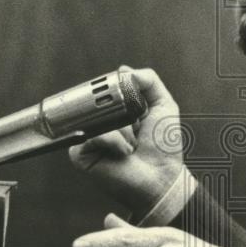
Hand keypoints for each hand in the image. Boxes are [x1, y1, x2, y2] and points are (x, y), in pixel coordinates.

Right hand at [68, 66, 183, 216]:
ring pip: (97, 118)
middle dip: (124, 113)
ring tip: (133, 144)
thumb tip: (124, 69)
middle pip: (99, 101)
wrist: (161, 177)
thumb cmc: (164, 147)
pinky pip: (92, 136)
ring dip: (122, 130)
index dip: (116, 90)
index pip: (107, 90)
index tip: (130, 99)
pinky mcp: (82, 154)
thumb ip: (149, 81)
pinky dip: (113, 141)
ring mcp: (90, 138)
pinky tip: (123, 153)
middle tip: (137, 126)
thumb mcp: (163, 105)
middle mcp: (102, 123)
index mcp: (117, 112)